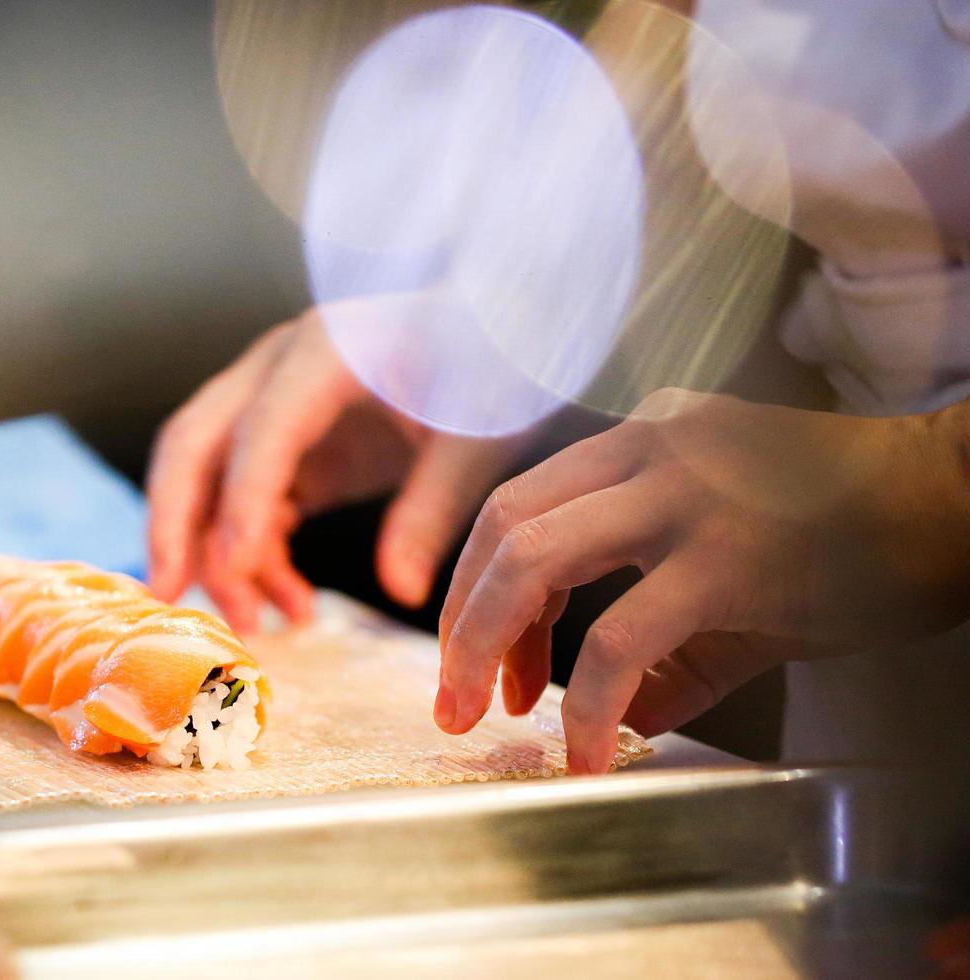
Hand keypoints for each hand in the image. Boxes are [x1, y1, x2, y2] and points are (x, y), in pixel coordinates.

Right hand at [147, 302, 517, 630]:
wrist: (497, 343)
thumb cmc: (490, 375)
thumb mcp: (475, 442)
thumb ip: (433, 510)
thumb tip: (400, 589)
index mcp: (326, 352)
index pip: (263, 428)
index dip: (243, 498)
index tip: (236, 568)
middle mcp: (280, 369)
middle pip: (194, 442)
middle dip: (174, 522)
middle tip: (167, 594)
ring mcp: (274, 403)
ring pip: (207, 478)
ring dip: (217, 552)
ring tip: (256, 622)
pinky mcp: (287, 443)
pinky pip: (245, 501)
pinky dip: (254, 553)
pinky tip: (291, 603)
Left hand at [436, 387, 969, 772]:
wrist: (964, 502)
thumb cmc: (859, 536)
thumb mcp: (740, 573)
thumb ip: (673, 645)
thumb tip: (622, 718)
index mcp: (642, 440)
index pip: (520, 508)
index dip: (484, 593)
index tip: (491, 667)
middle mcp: (649, 447)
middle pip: (504, 527)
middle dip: (460, 622)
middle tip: (455, 700)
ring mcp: (686, 494)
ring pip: (533, 561)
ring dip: (487, 646)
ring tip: (483, 716)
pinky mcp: (728, 556)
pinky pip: (621, 635)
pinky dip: (585, 700)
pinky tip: (584, 748)